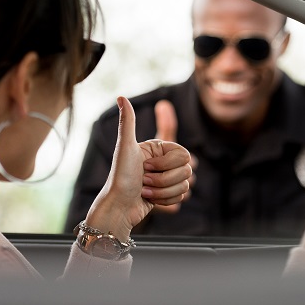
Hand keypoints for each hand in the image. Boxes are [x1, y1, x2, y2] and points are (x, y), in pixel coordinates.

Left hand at [85, 97, 191, 240]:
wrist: (118, 207)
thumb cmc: (120, 177)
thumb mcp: (125, 148)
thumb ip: (128, 121)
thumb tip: (121, 96)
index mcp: (158, 148)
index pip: (184, 154)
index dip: (166, 164)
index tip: (146, 166)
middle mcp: (164, 161)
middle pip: (186, 171)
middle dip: (163, 179)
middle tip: (144, 180)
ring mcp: (167, 178)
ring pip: (185, 185)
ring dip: (162, 191)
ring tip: (144, 191)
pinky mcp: (168, 193)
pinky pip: (181, 196)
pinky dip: (165, 201)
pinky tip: (150, 199)